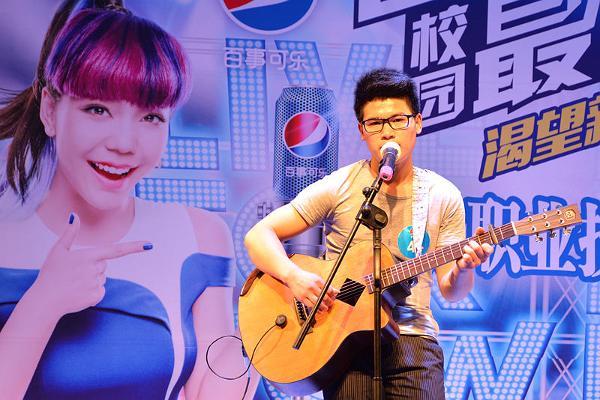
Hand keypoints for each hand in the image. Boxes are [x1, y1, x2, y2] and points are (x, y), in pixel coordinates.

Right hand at [30, 213, 151, 317]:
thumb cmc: (50, 274)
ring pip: (102, 277)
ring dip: (91, 279)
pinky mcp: (96, 296)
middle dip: (93, 266)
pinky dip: (92, 291)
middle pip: (104, 264)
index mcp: (88, 256)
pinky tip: (78, 292)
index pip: (116, 250)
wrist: (45, 301)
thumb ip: (69, 233)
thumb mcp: (58, 251)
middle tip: (74, 272)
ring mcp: (96, 284)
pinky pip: (101, 290)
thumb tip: (75, 216)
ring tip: (74, 283)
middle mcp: (95, 270)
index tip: (150, 245)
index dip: (134, 247)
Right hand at [286, 267, 338, 311]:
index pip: (328, 290)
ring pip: (318, 303)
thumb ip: (327, 285)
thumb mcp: (317, 278)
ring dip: (323, 307)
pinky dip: (315, 309)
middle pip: (324, 297)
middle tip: (330, 304)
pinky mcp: (302, 298)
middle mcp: (312, 286)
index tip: (332, 297)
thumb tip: (336, 291)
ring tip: (325, 308)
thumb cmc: (305, 277)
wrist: (293, 277)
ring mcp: (306, 292)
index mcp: (317, 281)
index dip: (332, 295)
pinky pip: (310, 305)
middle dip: (329, 302)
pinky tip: (318, 309)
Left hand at [456, 226, 493, 270]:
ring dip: (465, 248)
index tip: (482, 243)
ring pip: (471, 252)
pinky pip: (468, 259)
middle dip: (471, 243)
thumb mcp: (474, 241)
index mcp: (486, 253)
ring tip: (464, 249)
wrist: (462, 263)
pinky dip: (465, 255)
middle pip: (477, 248)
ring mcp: (476, 263)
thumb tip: (480, 228)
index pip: (489, 249)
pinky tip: (464, 255)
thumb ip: (478, 234)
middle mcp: (482, 259)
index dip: (485, 245)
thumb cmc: (469, 250)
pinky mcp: (469, 266)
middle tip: (469, 243)